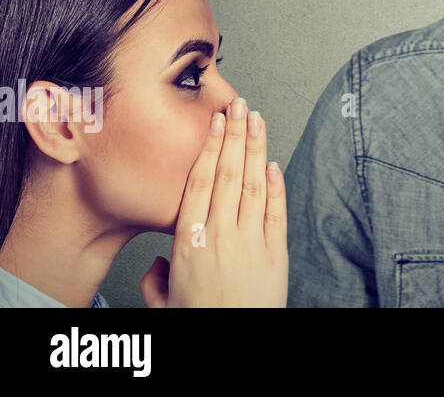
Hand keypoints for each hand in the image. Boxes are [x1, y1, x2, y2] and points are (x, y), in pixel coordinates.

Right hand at [140, 98, 287, 307]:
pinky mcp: (277, 254)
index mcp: (189, 242)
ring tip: (259, 120)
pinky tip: (275, 164)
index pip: (200, 182)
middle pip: (229, 174)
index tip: (215, 122)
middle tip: (240, 105)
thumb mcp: (164, 303)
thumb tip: (158, 263)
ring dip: (257, 149)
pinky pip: (277, 212)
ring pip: (254, 185)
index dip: (209, 148)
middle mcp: (220, 236)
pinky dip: (277, 186)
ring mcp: (251, 242)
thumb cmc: (201, 322)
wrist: (232, 347)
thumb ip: (157, 278)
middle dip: (235, 135)